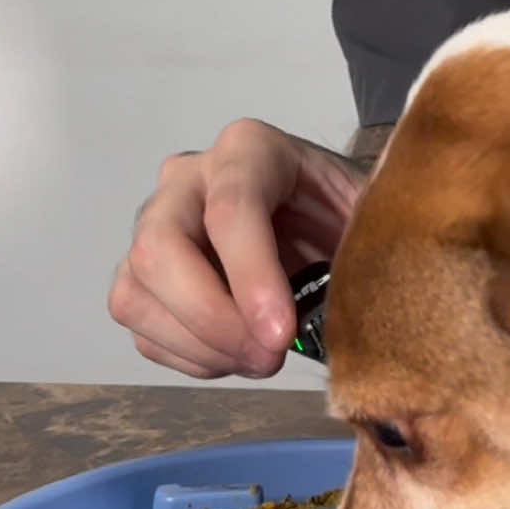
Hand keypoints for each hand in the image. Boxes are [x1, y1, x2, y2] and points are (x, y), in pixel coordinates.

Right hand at [109, 119, 363, 378]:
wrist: (332, 226)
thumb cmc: (352, 216)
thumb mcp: (373, 214)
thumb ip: (366, 243)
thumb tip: (364, 300)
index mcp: (250, 149)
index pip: (230, 207)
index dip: (251, 275)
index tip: (282, 334)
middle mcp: (188, 179)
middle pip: (158, 248)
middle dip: (211, 317)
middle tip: (270, 355)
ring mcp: (156, 227)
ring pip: (136, 293)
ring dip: (201, 345)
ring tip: (263, 358)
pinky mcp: (143, 277)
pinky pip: (142, 328)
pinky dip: (191, 358)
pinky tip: (239, 354)